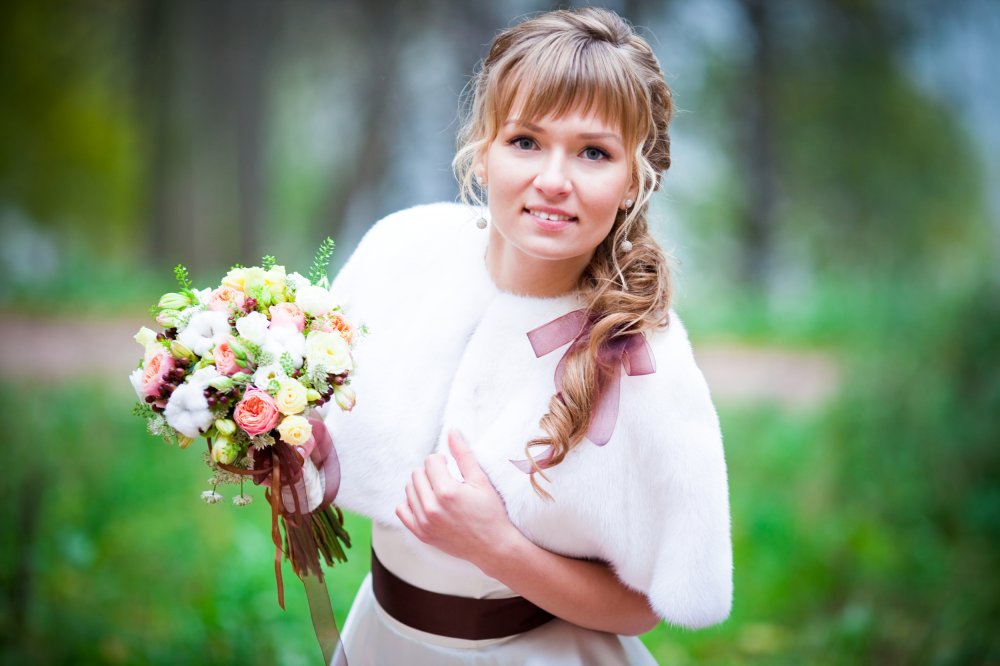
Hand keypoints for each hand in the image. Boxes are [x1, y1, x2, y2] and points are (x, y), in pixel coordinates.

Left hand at [396, 429, 517, 565]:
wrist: (493, 547)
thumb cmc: (491, 513)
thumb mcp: (481, 480)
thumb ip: (463, 454)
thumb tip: (452, 431)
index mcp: (447, 492)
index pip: (431, 461)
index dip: (442, 461)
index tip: (452, 468)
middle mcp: (432, 508)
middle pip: (417, 473)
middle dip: (431, 472)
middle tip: (447, 480)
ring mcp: (424, 523)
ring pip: (409, 489)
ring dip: (421, 485)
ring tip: (438, 491)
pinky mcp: (421, 534)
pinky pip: (402, 510)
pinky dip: (411, 503)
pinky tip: (427, 503)